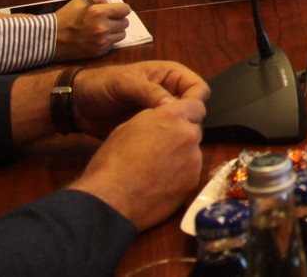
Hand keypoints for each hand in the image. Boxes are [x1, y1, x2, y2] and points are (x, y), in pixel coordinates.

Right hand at [55, 0, 131, 59]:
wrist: (49, 39)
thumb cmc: (65, 18)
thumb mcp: (80, 1)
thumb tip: (112, 3)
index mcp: (98, 12)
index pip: (125, 10)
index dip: (120, 10)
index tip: (115, 11)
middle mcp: (102, 27)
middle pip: (125, 23)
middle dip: (117, 20)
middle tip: (107, 21)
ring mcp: (101, 41)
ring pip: (121, 34)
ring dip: (114, 31)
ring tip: (101, 29)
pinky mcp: (99, 51)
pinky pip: (112, 44)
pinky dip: (107, 41)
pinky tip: (95, 38)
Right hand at [70, 97, 205, 229]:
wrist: (110, 201)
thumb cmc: (111, 164)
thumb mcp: (127, 128)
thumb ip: (153, 119)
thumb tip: (163, 118)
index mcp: (171, 116)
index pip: (196, 105)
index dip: (188, 113)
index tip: (181, 120)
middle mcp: (188, 134)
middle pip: (194, 130)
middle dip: (182, 137)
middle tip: (161, 149)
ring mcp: (194, 159)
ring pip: (193, 153)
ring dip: (181, 157)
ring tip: (156, 170)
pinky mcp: (193, 181)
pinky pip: (190, 173)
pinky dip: (180, 176)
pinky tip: (159, 184)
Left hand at [71, 60, 210, 138]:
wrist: (76, 105)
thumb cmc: (102, 84)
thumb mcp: (125, 83)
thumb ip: (149, 91)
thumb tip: (174, 106)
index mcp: (171, 75)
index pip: (198, 88)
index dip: (195, 102)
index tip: (183, 117)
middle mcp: (171, 93)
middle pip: (193, 108)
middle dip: (186, 120)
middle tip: (170, 132)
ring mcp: (161, 112)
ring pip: (181, 124)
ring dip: (174, 133)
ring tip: (160, 142)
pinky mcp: (152, 128)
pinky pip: (166, 136)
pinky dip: (163, 142)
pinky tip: (154, 148)